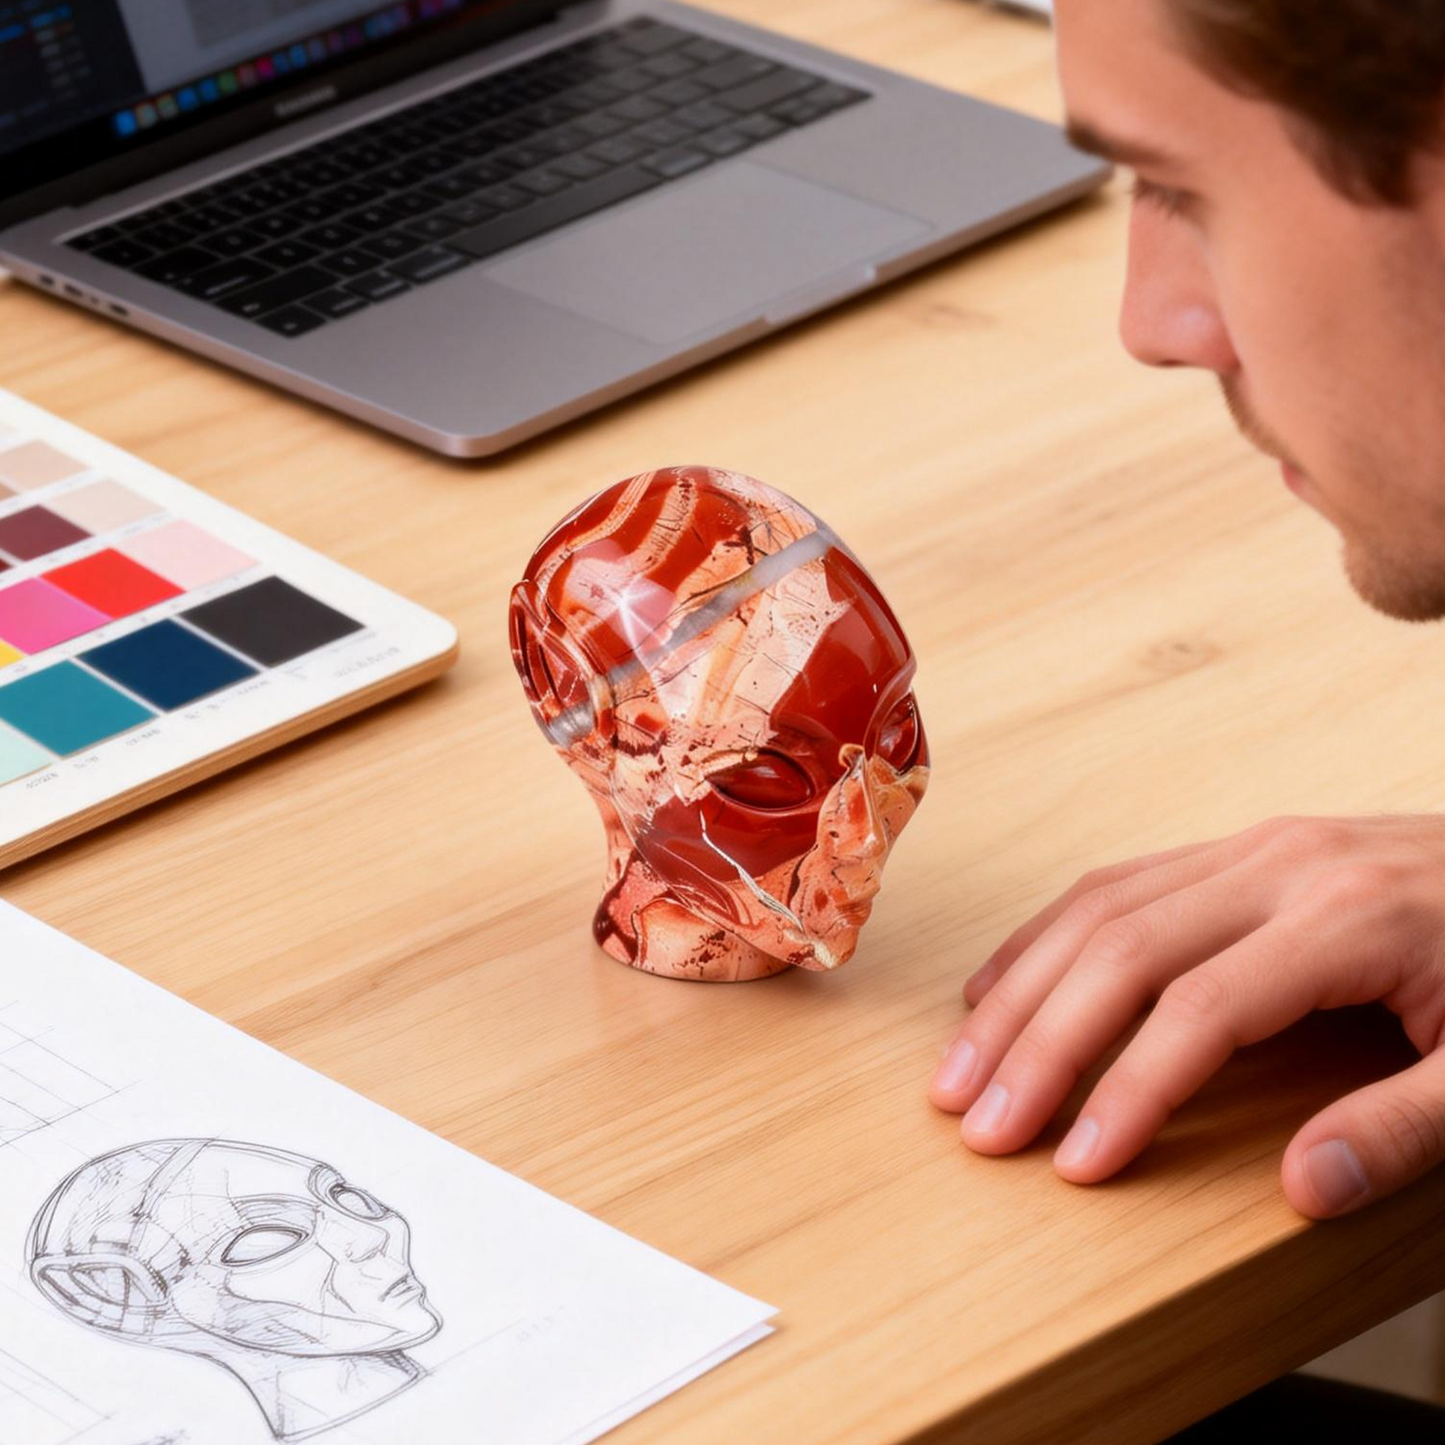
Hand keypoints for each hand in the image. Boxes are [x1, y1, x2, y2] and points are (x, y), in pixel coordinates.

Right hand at [929, 816, 1444, 1216]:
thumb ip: (1404, 1127)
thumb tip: (1300, 1189)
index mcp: (1345, 918)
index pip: (1200, 1009)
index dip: (1128, 1090)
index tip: (1074, 1165)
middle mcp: (1278, 865)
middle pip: (1121, 950)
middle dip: (1037, 1040)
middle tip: (974, 1118)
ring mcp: (1252, 847)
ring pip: (1100, 908)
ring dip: (1021, 988)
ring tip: (962, 1062)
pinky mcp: (1239, 849)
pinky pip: (1118, 884)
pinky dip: (1048, 937)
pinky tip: (1003, 984)